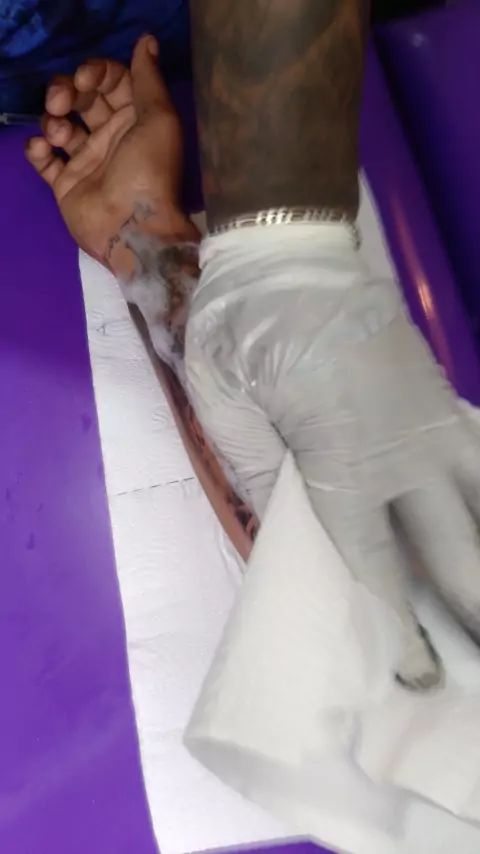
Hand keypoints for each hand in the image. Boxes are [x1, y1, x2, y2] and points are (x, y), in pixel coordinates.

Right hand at [26, 35, 197, 267]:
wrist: (133, 227)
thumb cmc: (149, 171)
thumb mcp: (159, 119)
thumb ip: (148, 79)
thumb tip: (147, 42)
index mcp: (136, 119)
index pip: (111, 80)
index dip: (95, 72)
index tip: (85, 79)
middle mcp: (111, 136)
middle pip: (81, 98)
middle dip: (66, 91)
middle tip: (61, 102)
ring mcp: (88, 160)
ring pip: (59, 124)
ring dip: (52, 119)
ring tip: (57, 134)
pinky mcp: (66, 183)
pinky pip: (44, 159)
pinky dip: (37, 149)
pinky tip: (43, 150)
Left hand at [185, 226, 479, 690]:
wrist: (287, 251)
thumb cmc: (244, 332)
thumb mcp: (228, 414)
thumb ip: (265, 482)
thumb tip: (289, 539)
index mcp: (343, 460)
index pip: (378, 562)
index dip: (400, 625)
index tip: (421, 672)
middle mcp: (405, 448)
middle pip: (455, 544)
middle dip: (474, 605)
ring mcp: (434, 417)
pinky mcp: (443, 390)